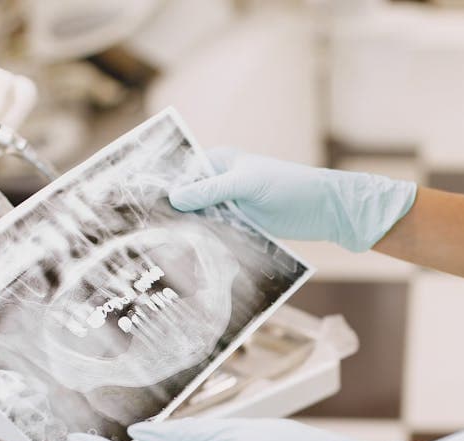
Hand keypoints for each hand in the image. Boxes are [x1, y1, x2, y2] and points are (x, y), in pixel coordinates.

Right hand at [168, 148, 417, 252]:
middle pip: (186, 198)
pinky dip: (204, 242)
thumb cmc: (288, 186)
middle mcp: (219, 182)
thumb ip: (210, 190)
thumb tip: (175, 198)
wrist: (322, 210)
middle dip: (171, 213)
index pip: (181, 173)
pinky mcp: (238, 227)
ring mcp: (228, 206)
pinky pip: (215, 234)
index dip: (162, 188)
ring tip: (161, 247)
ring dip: (187, 231)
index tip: (140, 204)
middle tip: (144, 231)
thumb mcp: (246, 185)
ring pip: (199, 219)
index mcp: (218, 162)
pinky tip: (189, 256)